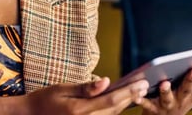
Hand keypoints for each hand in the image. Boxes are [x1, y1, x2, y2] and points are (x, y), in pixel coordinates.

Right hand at [24, 77, 149, 114]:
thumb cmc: (45, 100)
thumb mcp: (62, 89)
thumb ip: (85, 88)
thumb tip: (106, 81)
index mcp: (79, 110)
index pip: (111, 100)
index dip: (129, 91)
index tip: (142, 82)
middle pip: (115, 109)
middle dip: (132, 97)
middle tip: (146, 85)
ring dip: (127, 104)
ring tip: (139, 91)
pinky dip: (116, 109)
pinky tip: (124, 101)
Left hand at [137, 59, 191, 114]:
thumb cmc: (182, 100)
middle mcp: (183, 100)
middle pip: (188, 89)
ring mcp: (168, 105)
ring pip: (167, 98)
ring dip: (166, 91)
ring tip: (164, 82)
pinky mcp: (153, 109)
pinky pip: (146, 104)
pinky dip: (142, 99)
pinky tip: (137, 94)